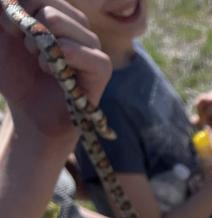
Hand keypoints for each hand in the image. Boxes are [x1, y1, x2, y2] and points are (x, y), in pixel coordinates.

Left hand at [0, 0, 110, 141]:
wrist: (30, 112)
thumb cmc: (16, 74)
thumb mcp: (0, 36)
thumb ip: (2, 13)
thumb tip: (6, 1)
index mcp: (58, 12)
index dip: (16, 8)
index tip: (8, 30)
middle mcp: (78, 24)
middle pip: (46, 4)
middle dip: (25, 28)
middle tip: (26, 50)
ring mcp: (92, 44)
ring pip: (59, 22)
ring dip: (38, 45)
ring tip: (40, 63)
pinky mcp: (101, 66)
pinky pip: (78, 49)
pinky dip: (57, 60)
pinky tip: (53, 72)